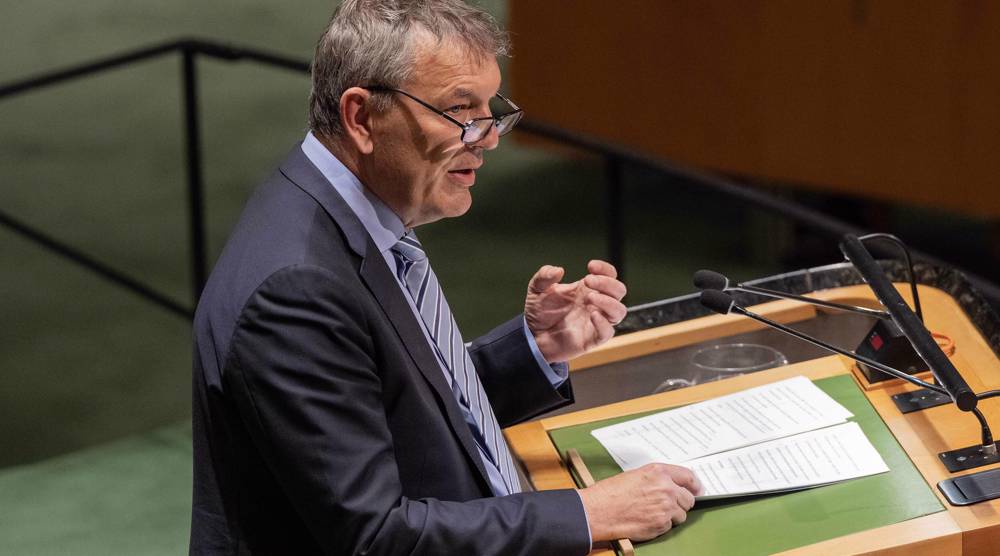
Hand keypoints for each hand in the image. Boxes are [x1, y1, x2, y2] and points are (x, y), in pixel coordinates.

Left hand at [525, 260, 626, 362]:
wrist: (533, 337)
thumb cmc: (540, 312)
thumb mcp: (537, 289)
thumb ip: (544, 276)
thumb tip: (558, 270)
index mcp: (587, 289)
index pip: (610, 275)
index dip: (605, 269)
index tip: (590, 266)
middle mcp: (596, 304)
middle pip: (619, 290)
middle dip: (607, 283)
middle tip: (588, 281)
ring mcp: (596, 321)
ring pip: (619, 311)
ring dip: (608, 301)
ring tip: (589, 297)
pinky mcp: (592, 339)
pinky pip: (608, 332)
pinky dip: (604, 323)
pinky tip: (592, 316)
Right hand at [578, 463, 701, 541]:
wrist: (599, 511)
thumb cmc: (612, 493)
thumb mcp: (636, 475)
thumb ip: (659, 478)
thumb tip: (675, 485)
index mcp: (659, 472)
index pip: (689, 477)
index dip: (695, 485)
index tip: (697, 489)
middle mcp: (666, 488)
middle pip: (689, 499)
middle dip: (680, 503)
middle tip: (667, 505)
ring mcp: (665, 507)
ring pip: (681, 514)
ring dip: (672, 515)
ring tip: (652, 512)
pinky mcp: (662, 524)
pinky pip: (670, 526)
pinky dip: (662, 524)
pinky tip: (647, 519)